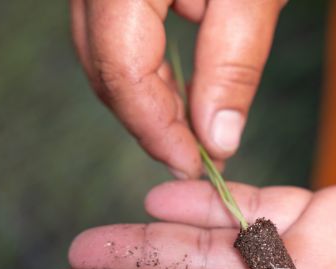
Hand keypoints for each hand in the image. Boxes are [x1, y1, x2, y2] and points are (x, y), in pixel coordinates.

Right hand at [71, 0, 283, 178]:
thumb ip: (232, 63)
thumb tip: (217, 139)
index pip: (122, 73)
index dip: (155, 129)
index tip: (193, 167)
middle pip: (104, 68)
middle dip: (149, 120)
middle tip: (198, 158)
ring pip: (102, 55)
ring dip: (147, 96)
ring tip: (196, 129)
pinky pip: (112, 34)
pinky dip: (144, 66)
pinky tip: (182, 88)